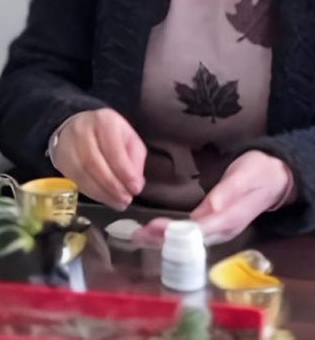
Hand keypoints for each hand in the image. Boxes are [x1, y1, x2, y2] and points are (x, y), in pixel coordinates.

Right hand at [50, 108, 145, 208]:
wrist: (80, 126)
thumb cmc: (110, 136)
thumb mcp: (129, 140)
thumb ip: (135, 160)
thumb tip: (135, 184)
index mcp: (104, 121)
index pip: (113, 149)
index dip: (124, 172)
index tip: (135, 189)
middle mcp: (82, 129)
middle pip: (94, 162)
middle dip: (113, 186)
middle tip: (126, 199)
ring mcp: (68, 143)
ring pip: (83, 173)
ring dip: (102, 193)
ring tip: (118, 202)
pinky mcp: (61, 158)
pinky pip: (75, 179)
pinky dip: (91, 193)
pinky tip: (104, 197)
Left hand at [134, 151, 294, 245]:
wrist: (276, 178)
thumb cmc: (259, 173)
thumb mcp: (246, 177)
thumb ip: (229, 192)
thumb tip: (213, 208)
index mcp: (230, 219)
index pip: (198, 230)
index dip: (175, 232)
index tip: (153, 228)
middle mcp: (224, 229)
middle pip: (190, 240)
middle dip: (163, 239)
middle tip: (137, 235)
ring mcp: (220, 228)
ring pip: (190, 240)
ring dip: (165, 239)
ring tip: (140, 236)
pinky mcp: (216, 222)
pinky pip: (193, 233)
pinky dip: (174, 234)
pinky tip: (158, 232)